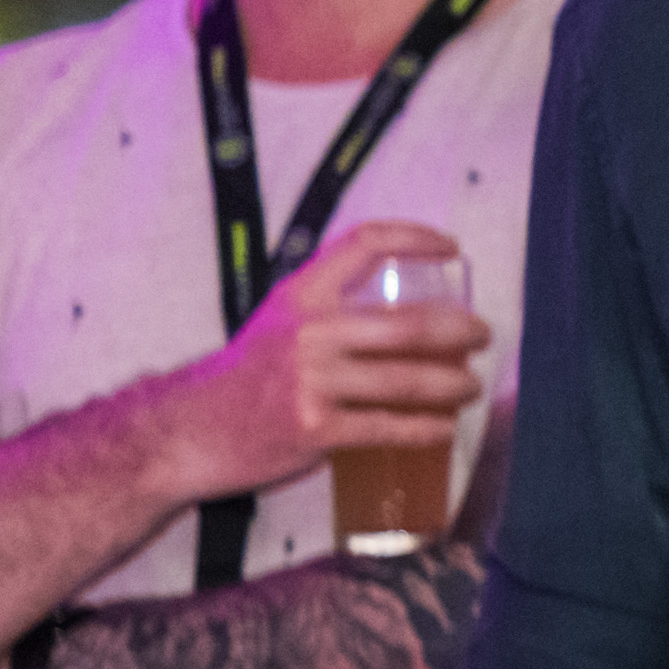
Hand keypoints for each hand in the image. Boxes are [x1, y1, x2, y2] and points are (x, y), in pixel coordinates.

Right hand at [154, 221, 481, 505]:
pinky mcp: (316, 430)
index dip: (414, 237)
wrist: (187, 431)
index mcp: (299, 297)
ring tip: (470, 385)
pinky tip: (442, 427)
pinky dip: (425, 427)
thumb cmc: (243, 378)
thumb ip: (329, 310)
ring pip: (407, 379)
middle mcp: (308, 333)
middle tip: (482, 335)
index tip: (450, 247)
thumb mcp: (278, 323)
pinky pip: (389, 427)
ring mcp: (313, 383)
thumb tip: (404, 313)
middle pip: (407, 322)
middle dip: (458, 329)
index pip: (363, 244)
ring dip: (453, 383)